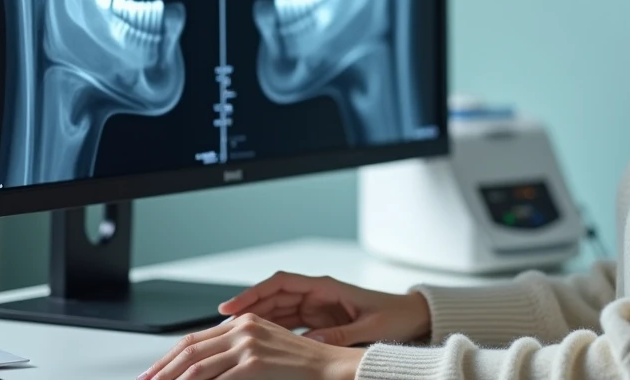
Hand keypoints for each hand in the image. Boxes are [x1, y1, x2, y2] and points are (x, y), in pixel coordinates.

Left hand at [139, 313, 362, 379]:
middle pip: (190, 351)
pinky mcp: (255, 363)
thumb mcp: (264, 349)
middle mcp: (244, 328)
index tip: (151, 374)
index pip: (194, 340)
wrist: (330, 366)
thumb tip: (205, 369)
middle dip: (162, 372)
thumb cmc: (300, 363)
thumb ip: (236, 352)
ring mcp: (248, 344)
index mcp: (244, 321)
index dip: (168, 359)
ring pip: (197, 368)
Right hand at [217, 271, 431, 346]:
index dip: (254, 292)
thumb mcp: (369, 327)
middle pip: (272, 297)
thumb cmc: (393, 316)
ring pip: (275, 311)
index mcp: (326, 287)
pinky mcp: (318, 321)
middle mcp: (316, 293)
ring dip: (253, 321)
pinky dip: (269, 332)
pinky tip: (253, 345)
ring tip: (228, 336)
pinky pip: (286, 324)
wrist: (410, 317)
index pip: (281, 283)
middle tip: (219, 325)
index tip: (231, 306)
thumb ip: (340, 335)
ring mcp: (315, 307)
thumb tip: (310, 344)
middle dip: (246, 309)